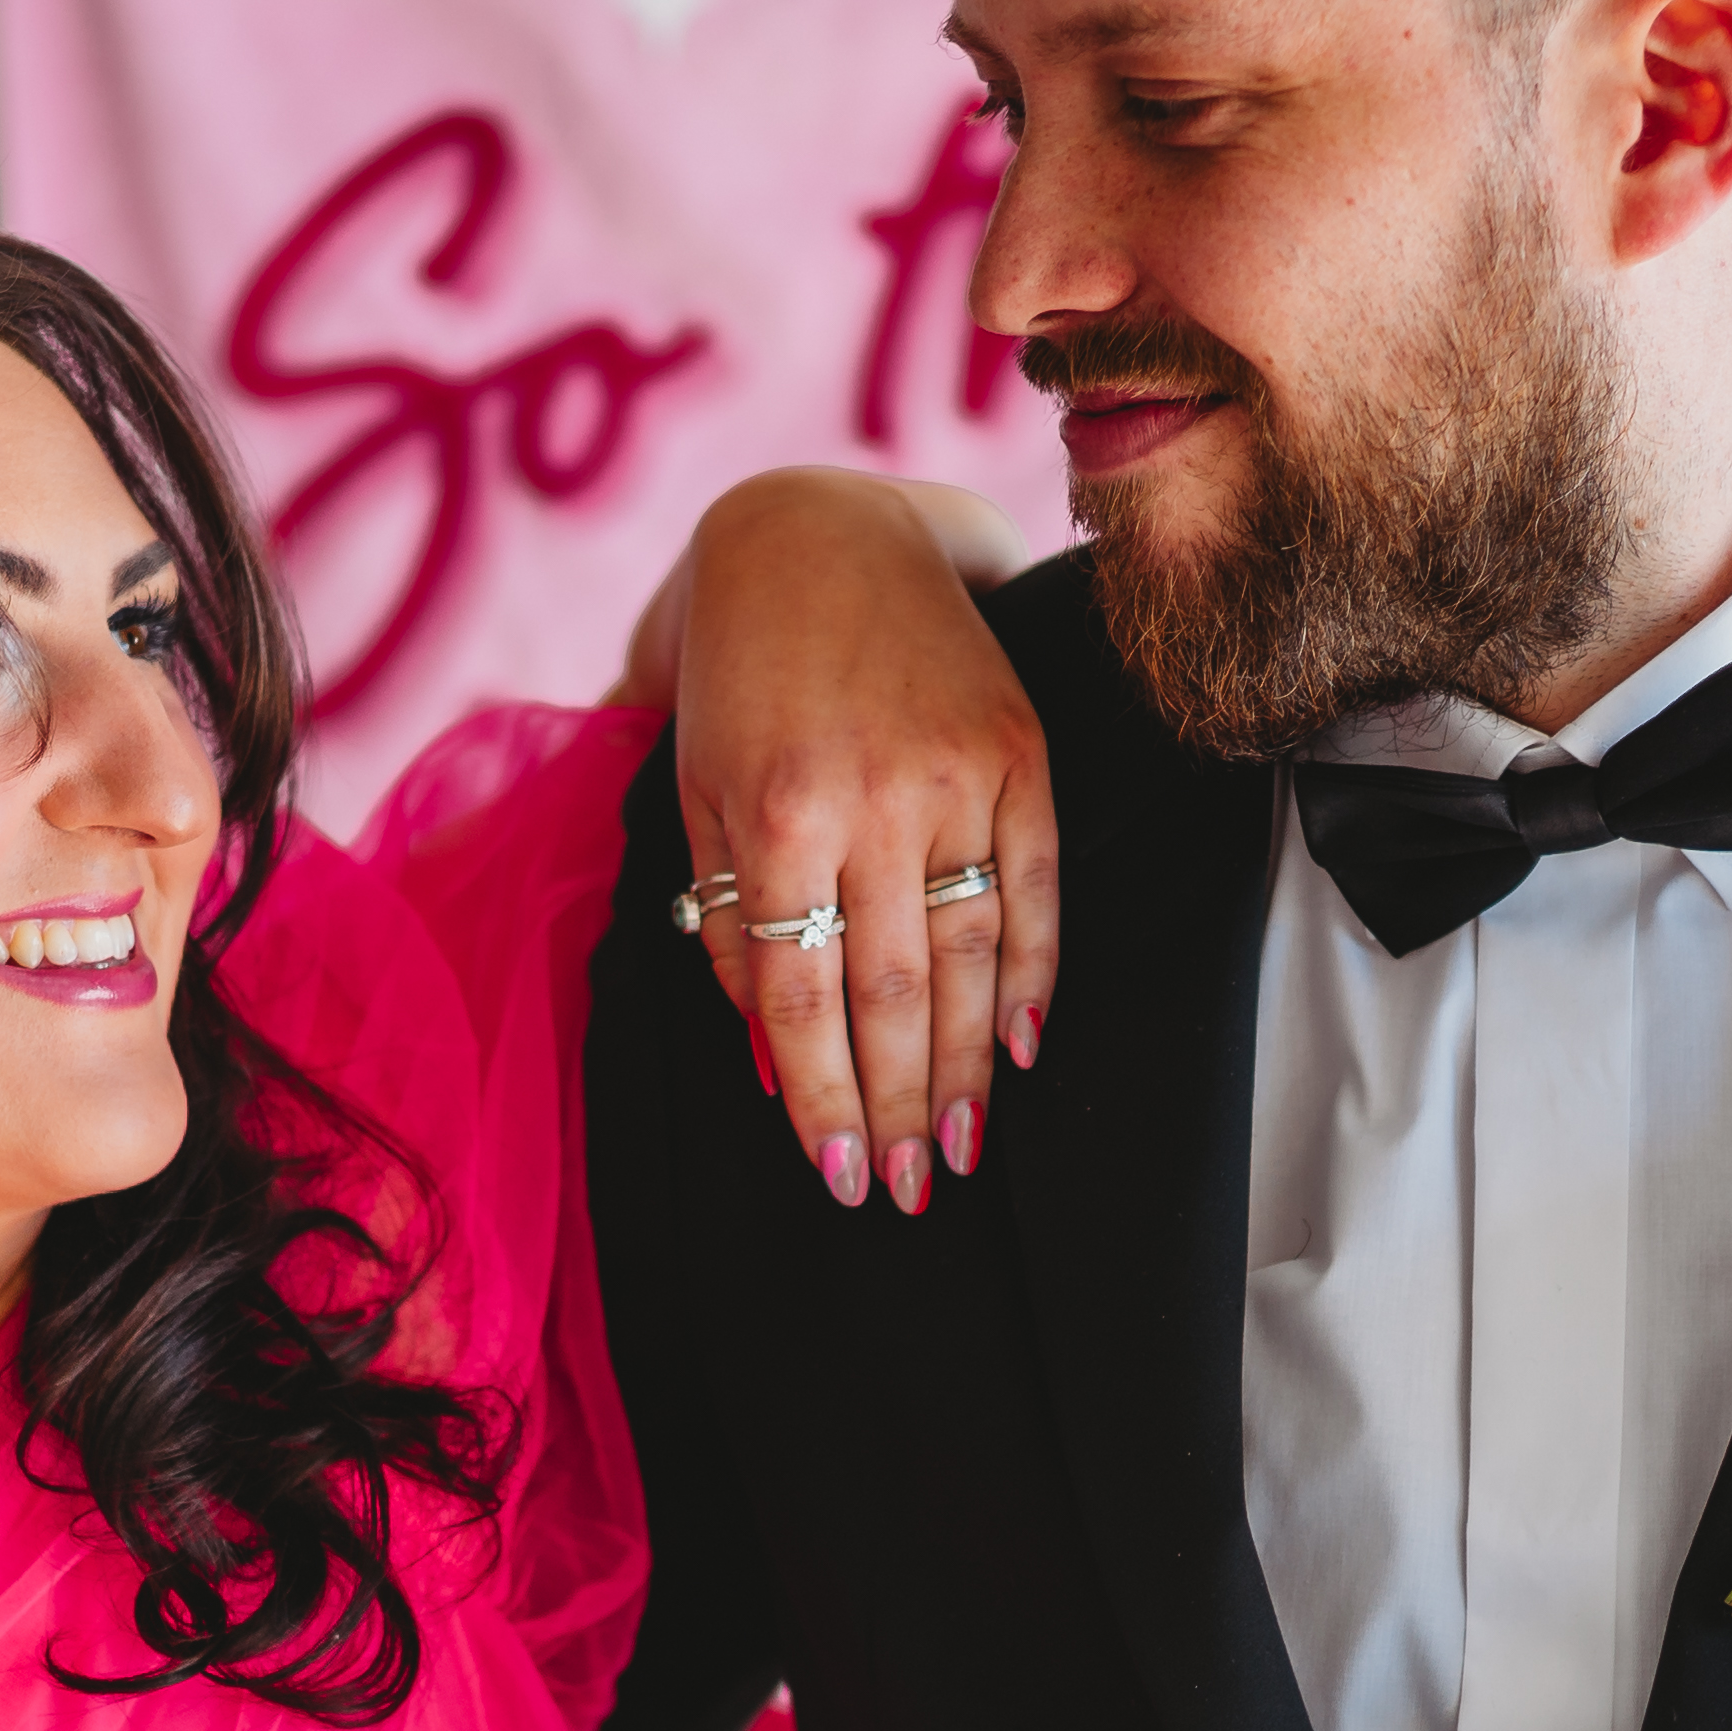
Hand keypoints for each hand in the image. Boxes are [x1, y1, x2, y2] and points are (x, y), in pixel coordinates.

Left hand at [643, 468, 1056, 1213]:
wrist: (817, 535)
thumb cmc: (737, 680)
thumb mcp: (696, 795)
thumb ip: (729, 925)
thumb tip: (774, 1063)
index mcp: (773, 812)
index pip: (801, 995)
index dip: (821, 1097)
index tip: (835, 1177)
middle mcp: (871, 796)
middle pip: (893, 992)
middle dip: (900, 1107)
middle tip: (904, 1195)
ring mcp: (957, 772)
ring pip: (970, 955)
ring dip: (968, 1068)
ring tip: (959, 1151)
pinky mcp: (1018, 749)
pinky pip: (1035, 887)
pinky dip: (1033, 975)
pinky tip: (1024, 1049)